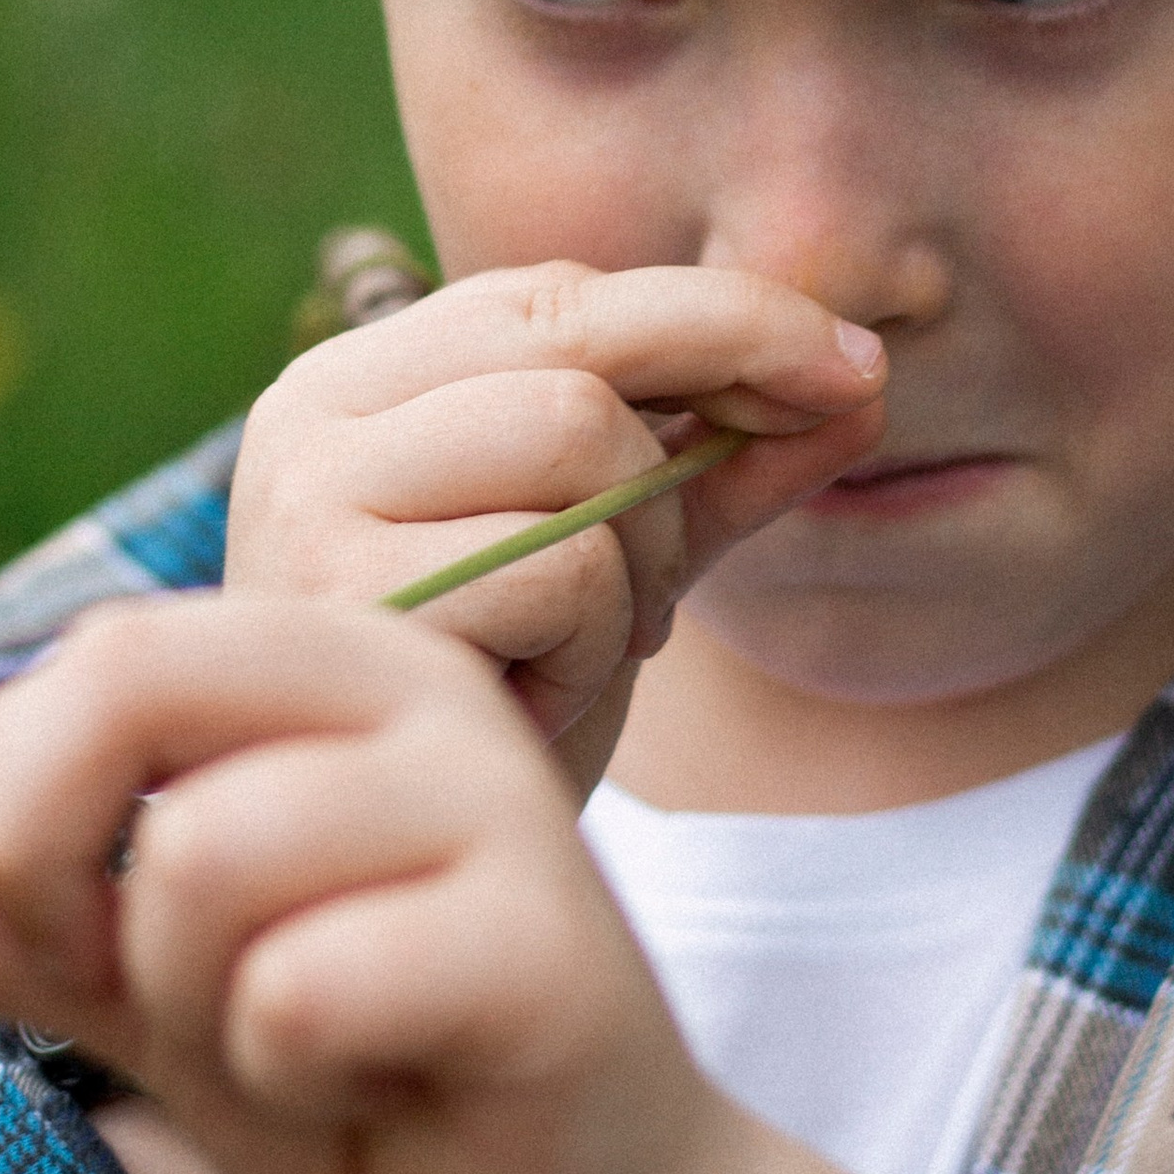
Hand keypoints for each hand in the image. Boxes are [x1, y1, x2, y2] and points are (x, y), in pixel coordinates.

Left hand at [0, 593, 741, 1173]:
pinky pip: (295, 989)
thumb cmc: (373, 1087)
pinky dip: (288, 1080)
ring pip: (195, 856)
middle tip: (94, 974)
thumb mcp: (155, 988)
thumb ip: (19, 914)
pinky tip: (378, 1097)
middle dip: (34, 847)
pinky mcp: (541, 939)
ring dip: (187, 1003)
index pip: (94, 660)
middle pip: (128, 678)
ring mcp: (494, 803)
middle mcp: (424, 692)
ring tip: (291, 1049)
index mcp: (337, 669)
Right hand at [222, 263, 885, 795]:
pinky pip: (561, 567)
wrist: (390, 882)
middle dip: (704, 420)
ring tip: (600, 642)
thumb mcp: (623, 560)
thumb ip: (723, 468)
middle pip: (578, 346)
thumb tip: (865, 384)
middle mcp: (313, 413)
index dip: (722, 318)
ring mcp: (307, 501)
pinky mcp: (343, 602)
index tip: (854, 369)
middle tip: (729, 527)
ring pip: (580, 439)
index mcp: (362, 380)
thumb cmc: (500, 702)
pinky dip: (595, 643)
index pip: (559, 291)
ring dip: (643, 555)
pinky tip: (541, 700)